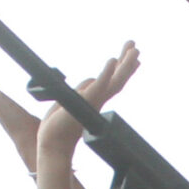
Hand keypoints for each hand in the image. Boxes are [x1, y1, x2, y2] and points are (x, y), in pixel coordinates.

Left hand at [37, 40, 141, 159]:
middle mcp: (98, 100)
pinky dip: (107, 73)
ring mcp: (93, 101)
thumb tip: (92, 78)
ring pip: (115, 81)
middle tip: (135, 46)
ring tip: (134, 49)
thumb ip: (83, 89)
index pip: (113, 81)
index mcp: (95, 100)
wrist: (53, 143)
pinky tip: (112, 61)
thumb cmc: (59, 126)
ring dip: (126, 65)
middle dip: (128, 62)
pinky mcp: (85, 102)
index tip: (135, 57)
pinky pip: (99, 85)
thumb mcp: (71, 99)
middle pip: (118, 79)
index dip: (124, 69)